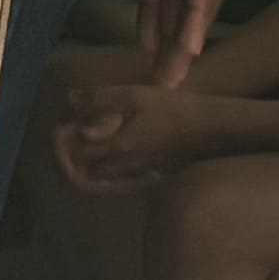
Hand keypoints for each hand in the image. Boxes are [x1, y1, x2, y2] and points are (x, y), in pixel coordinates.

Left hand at [55, 76, 224, 186]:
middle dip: (72, 159)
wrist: (216, 130)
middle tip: (73, 140)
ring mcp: (140, 175)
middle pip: (86, 173)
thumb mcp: (136, 95)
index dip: (62, 142)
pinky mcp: (155, 178)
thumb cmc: (176, 109)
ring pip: (104, 181)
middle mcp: (126, 167)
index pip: (75, 154)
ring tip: (92, 147)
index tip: (64, 127)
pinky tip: (116, 157)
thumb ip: (99, 99)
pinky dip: (112, 176)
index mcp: (117, 146)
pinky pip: (124, 184)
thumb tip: (69, 100)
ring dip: (91, 167)